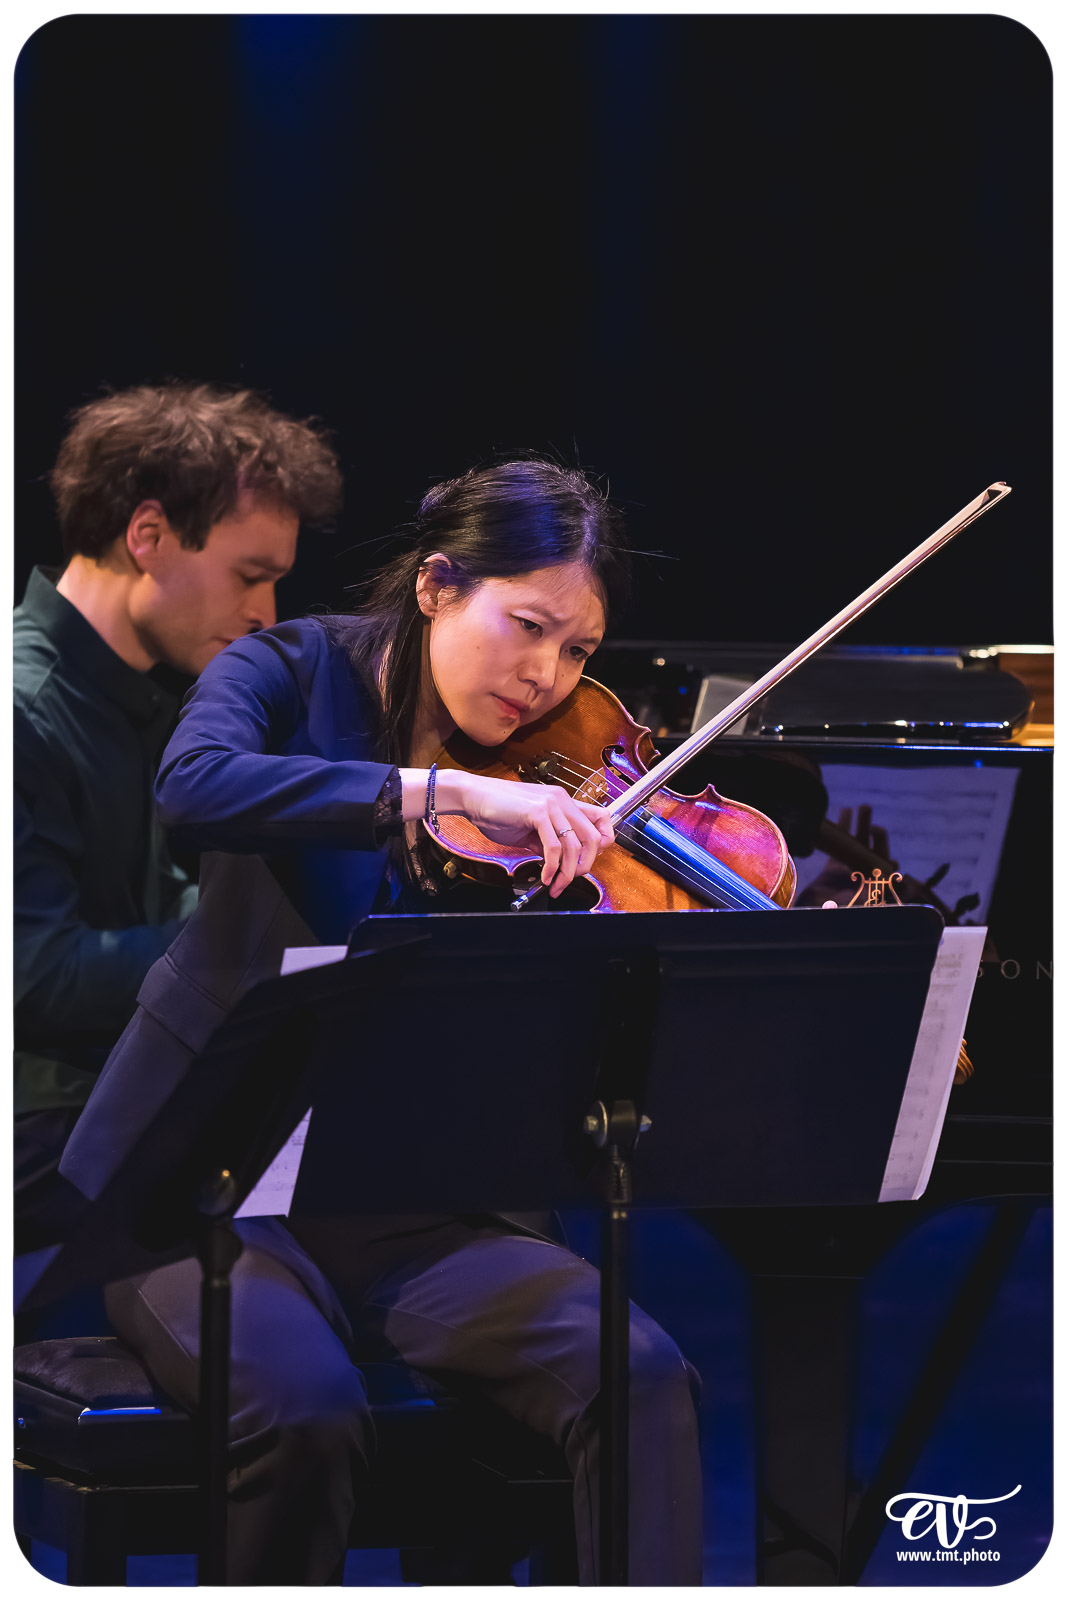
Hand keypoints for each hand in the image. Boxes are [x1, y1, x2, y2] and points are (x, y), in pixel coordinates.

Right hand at [451, 772, 614, 896]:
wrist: (473, 797)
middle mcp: (562, 800)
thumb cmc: (498, 810)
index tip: (588, 860)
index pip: (602, 818)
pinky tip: (545, 876)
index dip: (603, 842)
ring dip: (567, 873)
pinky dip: (551, 867)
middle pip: (594, 838)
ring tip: (556, 884)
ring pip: (574, 846)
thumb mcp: (530, 828)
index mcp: (563, 801)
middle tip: (572, 879)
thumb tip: (560, 861)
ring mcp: (551, 805)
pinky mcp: (537, 812)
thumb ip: (548, 841)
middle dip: (586, 865)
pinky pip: (553, 847)